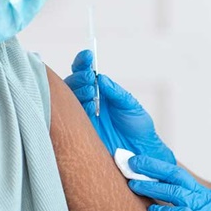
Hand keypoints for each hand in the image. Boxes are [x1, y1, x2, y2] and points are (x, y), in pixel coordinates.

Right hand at [64, 50, 175, 164]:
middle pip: (72, 84)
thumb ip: (116, 93)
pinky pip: (70, 117)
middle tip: (91, 79)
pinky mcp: (79, 132)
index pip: (86, 74)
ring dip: (78, 90)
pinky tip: (87, 108)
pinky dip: (76, 108)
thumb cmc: (139, 129)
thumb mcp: (131, 106)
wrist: (141, 154)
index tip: (87, 56)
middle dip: (80, 77)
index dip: (83, 63)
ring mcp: (82, 117)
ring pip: (68, 98)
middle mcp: (88, 103)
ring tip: (92, 92)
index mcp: (100, 93)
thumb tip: (102, 78)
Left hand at [127, 155, 210, 210]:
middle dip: (152, 167)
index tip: (139, 159)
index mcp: (200, 192)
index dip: (157, 165)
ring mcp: (203, 209)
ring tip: (134, 184)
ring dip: (152, 187)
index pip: (176, 173)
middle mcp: (201, 196)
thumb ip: (186, 204)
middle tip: (131, 162)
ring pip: (175, 192)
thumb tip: (163, 201)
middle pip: (174, 175)